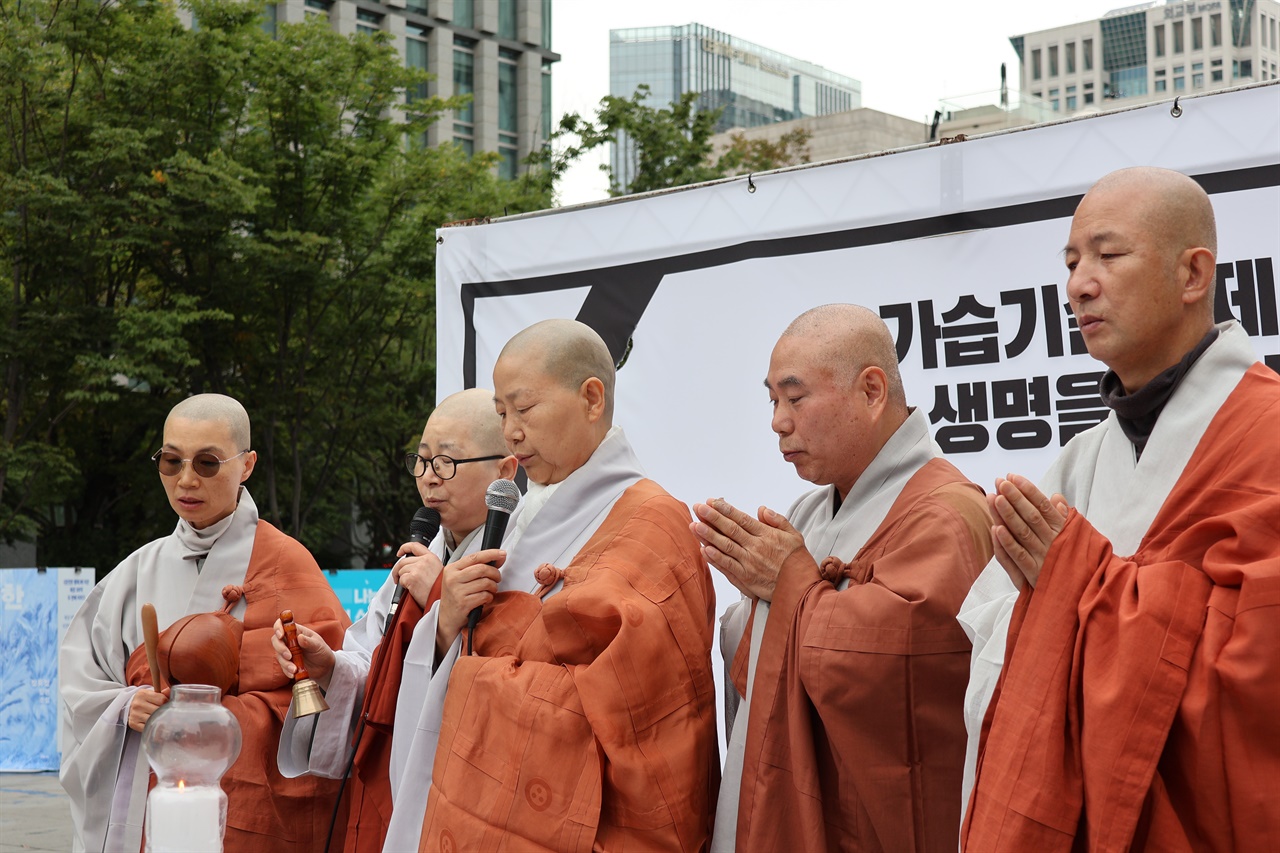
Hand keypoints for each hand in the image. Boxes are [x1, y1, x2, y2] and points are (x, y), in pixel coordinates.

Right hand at [128, 687, 168, 731]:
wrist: (130, 707)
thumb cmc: (146, 700)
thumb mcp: (153, 693)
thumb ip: (164, 693)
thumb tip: (178, 691)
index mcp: (143, 694)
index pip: (162, 699)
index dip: (167, 703)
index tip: (167, 704)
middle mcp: (137, 704)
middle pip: (158, 710)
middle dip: (164, 712)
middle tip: (167, 713)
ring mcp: (134, 715)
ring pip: (153, 719)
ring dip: (159, 720)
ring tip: (162, 718)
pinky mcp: (133, 724)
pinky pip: (147, 727)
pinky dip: (153, 726)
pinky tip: (155, 724)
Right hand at [271, 618, 336, 689]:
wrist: (325, 667)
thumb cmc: (321, 651)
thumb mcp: (318, 645)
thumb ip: (309, 642)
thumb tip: (300, 637)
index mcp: (296, 631)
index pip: (282, 625)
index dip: (278, 628)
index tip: (281, 635)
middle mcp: (289, 641)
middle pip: (276, 640)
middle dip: (280, 648)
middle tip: (289, 656)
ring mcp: (287, 652)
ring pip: (278, 655)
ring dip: (285, 662)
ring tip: (295, 669)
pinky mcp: (287, 663)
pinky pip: (282, 666)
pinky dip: (286, 670)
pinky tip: (293, 674)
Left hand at [392, 547, 445, 608]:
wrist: (440, 600)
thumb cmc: (440, 589)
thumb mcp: (438, 571)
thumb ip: (427, 564)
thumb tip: (414, 565)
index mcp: (431, 558)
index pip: (414, 546)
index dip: (404, 548)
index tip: (400, 553)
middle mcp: (424, 561)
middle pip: (403, 560)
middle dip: (398, 569)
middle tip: (398, 576)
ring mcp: (417, 569)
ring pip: (401, 570)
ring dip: (401, 578)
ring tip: (406, 585)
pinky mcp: (412, 578)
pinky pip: (401, 579)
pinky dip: (402, 585)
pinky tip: (410, 588)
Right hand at [436, 548, 503, 654]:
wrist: (446, 618)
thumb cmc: (456, 596)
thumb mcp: (460, 579)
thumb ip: (476, 567)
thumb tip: (498, 558)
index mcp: (452, 569)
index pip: (475, 557)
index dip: (491, 554)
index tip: (502, 554)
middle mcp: (452, 578)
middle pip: (482, 569)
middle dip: (495, 573)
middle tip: (497, 578)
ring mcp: (457, 591)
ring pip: (485, 582)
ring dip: (493, 587)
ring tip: (490, 590)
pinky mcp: (463, 603)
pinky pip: (484, 596)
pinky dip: (489, 597)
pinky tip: (485, 599)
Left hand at [690, 498, 806, 601]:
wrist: (801, 589)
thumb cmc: (797, 562)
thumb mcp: (794, 536)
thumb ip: (778, 520)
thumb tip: (761, 509)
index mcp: (767, 535)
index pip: (741, 519)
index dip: (725, 509)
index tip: (712, 502)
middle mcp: (756, 548)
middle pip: (730, 530)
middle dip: (712, 518)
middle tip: (698, 508)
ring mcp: (749, 563)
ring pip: (725, 547)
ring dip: (708, 536)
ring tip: (695, 525)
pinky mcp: (746, 578)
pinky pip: (727, 566)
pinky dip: (715, 558)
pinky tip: (704, 550)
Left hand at [989, 474, 1069, 589]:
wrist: (1085, 594)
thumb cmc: (1077, 561)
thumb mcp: (1077, 536)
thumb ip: (1064, 517)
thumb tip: (1056, 496)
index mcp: (1062, 530)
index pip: (1043, 505)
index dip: (1027, 490)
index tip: (1012, 476)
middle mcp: (1053, 541)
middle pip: (1031, 515)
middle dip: (1015, 497)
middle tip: (1000, 482)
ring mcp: (1043, 558)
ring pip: (1022, 532)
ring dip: (1008, 515)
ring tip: (995, 498)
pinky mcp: (1034, 574)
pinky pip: (1018, 557)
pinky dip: (1007, 543)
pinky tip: (996, 529)